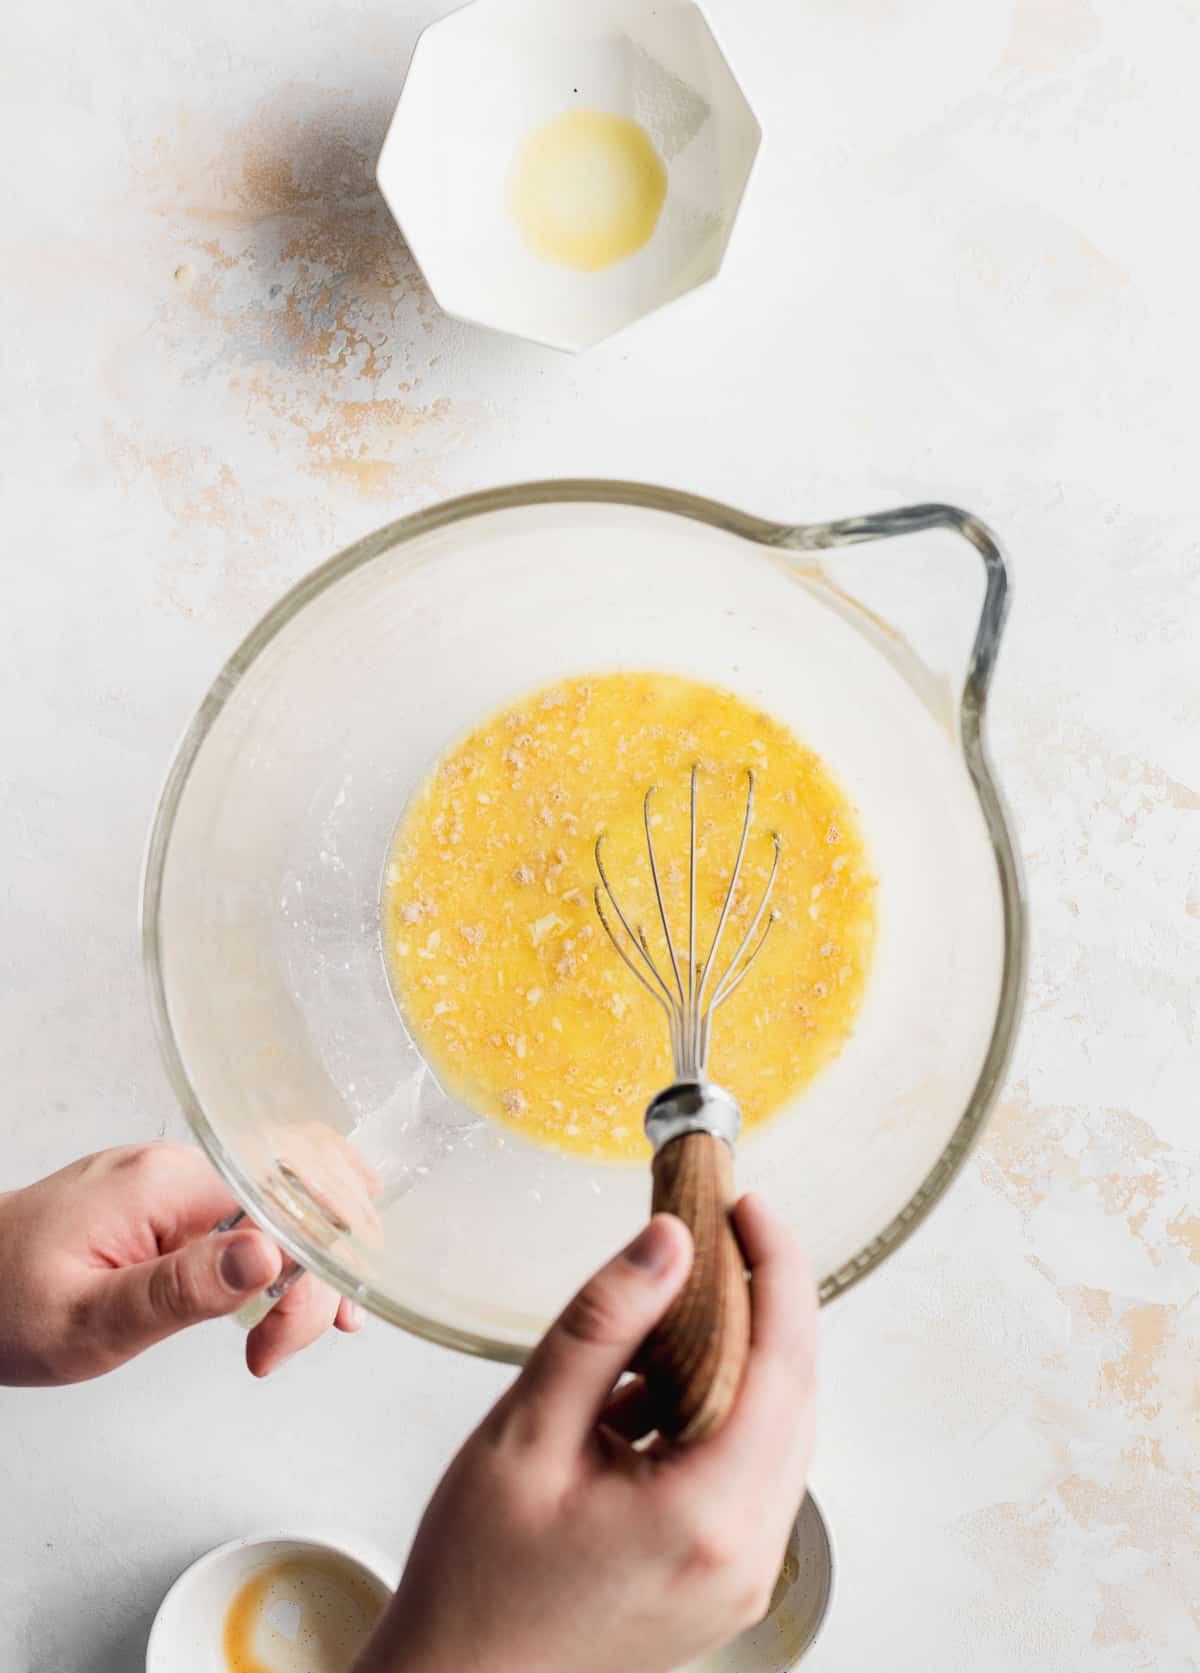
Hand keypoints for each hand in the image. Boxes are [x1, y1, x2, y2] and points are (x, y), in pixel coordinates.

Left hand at [0, 1143, 363, 1384]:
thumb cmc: (4, 1303)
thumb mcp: (87, 1318)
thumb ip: (179, 1289)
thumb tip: (269, 1257)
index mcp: (167, 1184)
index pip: (286, 1209)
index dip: (306, 1278)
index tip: (276, 1342)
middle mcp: (180, 1168)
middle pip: (300, 1200)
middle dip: (316, 1277)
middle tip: (277, 1348)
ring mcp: (178, 1182)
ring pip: (285, 1208)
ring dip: (304, 1270)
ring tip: (280, 1337)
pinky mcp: (173, 1203)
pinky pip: (251, 1216)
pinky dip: (281, 1257)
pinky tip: (287, 1293)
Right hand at [356, 1195, 815, 1672]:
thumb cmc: (477, 1579)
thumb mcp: (526, 1432)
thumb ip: (602, 1326)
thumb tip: (667, 1242)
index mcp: (707, 1517)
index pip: (782, 1364)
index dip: (775, 1269)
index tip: (747, 1206)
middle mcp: (747, 1554)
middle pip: (792, 1395)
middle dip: (764, 1300)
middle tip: (717, 1231)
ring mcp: (743, 1577)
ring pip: (776, 1431)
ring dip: (746, 1354)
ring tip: (688, 1290)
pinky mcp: (725, 1582)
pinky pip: (750, 1471)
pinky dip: (724, 1409)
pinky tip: (666, 1376)